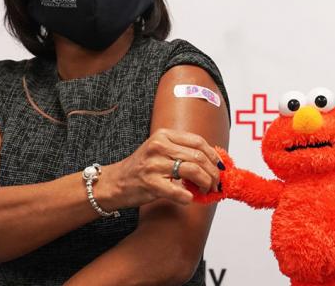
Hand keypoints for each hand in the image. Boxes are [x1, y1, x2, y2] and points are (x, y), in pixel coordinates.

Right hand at [102, 129, 224, 208]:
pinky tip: (189, 198)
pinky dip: (187, 196)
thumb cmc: (141, 168)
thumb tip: (213, 162)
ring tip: (205, 190)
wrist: (114, 183)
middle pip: (198, 156)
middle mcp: (159, 146)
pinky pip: (177, 190)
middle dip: (212, 172)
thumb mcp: (161, 150)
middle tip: (215, 183)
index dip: (213, 155)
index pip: (198, 141)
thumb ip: (183, 151)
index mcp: (164, 135)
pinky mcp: (149, 183)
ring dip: (205, 183)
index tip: (220, 167)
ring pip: (192, 171)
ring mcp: (153, 164)